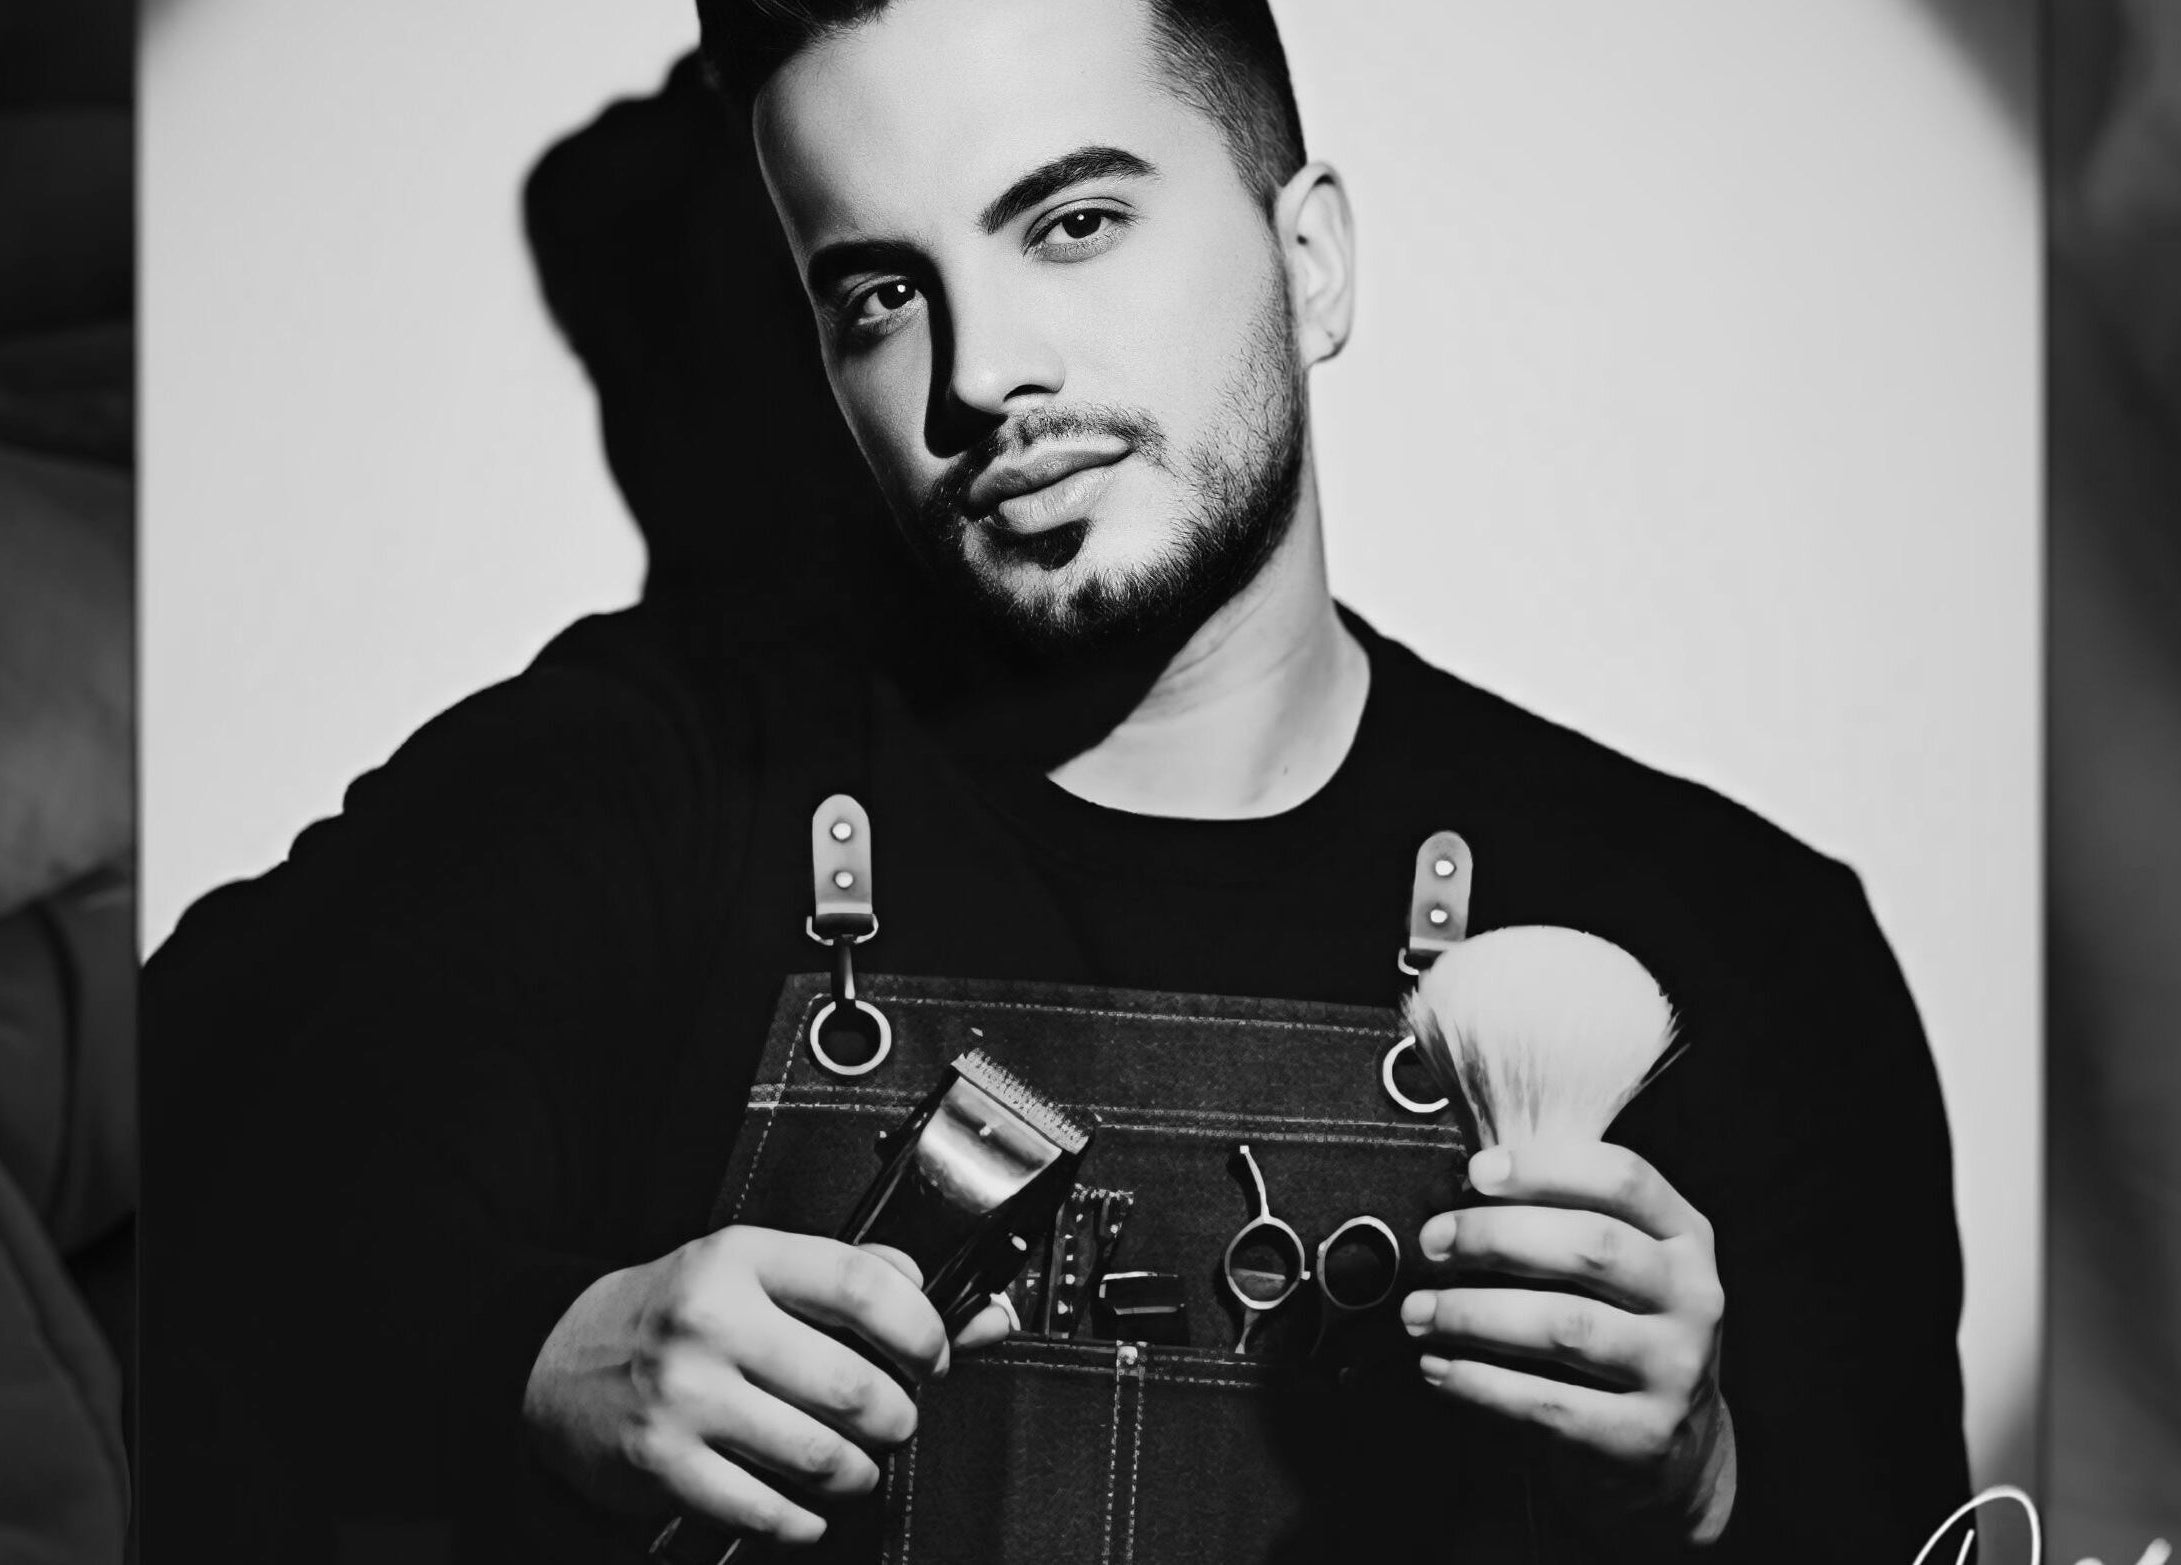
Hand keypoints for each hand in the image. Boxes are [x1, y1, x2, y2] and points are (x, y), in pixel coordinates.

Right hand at [523, 1226, 1010, 1545]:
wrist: (561, 1360)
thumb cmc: (677, 1313)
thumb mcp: (755, 1268)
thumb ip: (851, 1277)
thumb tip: (958, 1308)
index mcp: (742, 1258)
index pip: (861, 1283)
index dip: (920, 1328)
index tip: (934, 1354)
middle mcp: (712, 1321)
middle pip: (851, 1382)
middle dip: (898, 1416)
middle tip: (898, 1419)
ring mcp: (686, 1396)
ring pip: (820, 1453)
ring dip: (861, 1470)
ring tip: (860, 1463)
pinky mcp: (665, 1463)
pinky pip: (767, 1508)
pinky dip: (806, 1516)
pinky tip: (811, 1503)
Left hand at [1404, 1140, 1735, 1543]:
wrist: (1676, 1446)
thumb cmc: (1619, 1328)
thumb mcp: (1621, 1266)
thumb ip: (1563, 1217)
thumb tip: (1460, 1188)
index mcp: (1685, 1237)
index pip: (1624, 1179)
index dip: (1546, 1169)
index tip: (1475, 1172)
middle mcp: (1695, 1297)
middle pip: (1591, 1246)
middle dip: (1496, 1237)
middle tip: (1431, 1242)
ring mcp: (1676, 1369)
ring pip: (1565, 1325)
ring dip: (1474, 1313)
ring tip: (1419, 1311)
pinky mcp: (1645, 1435)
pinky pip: (1549, 1403)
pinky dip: (1480, 1383)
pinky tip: (1438, 1367)